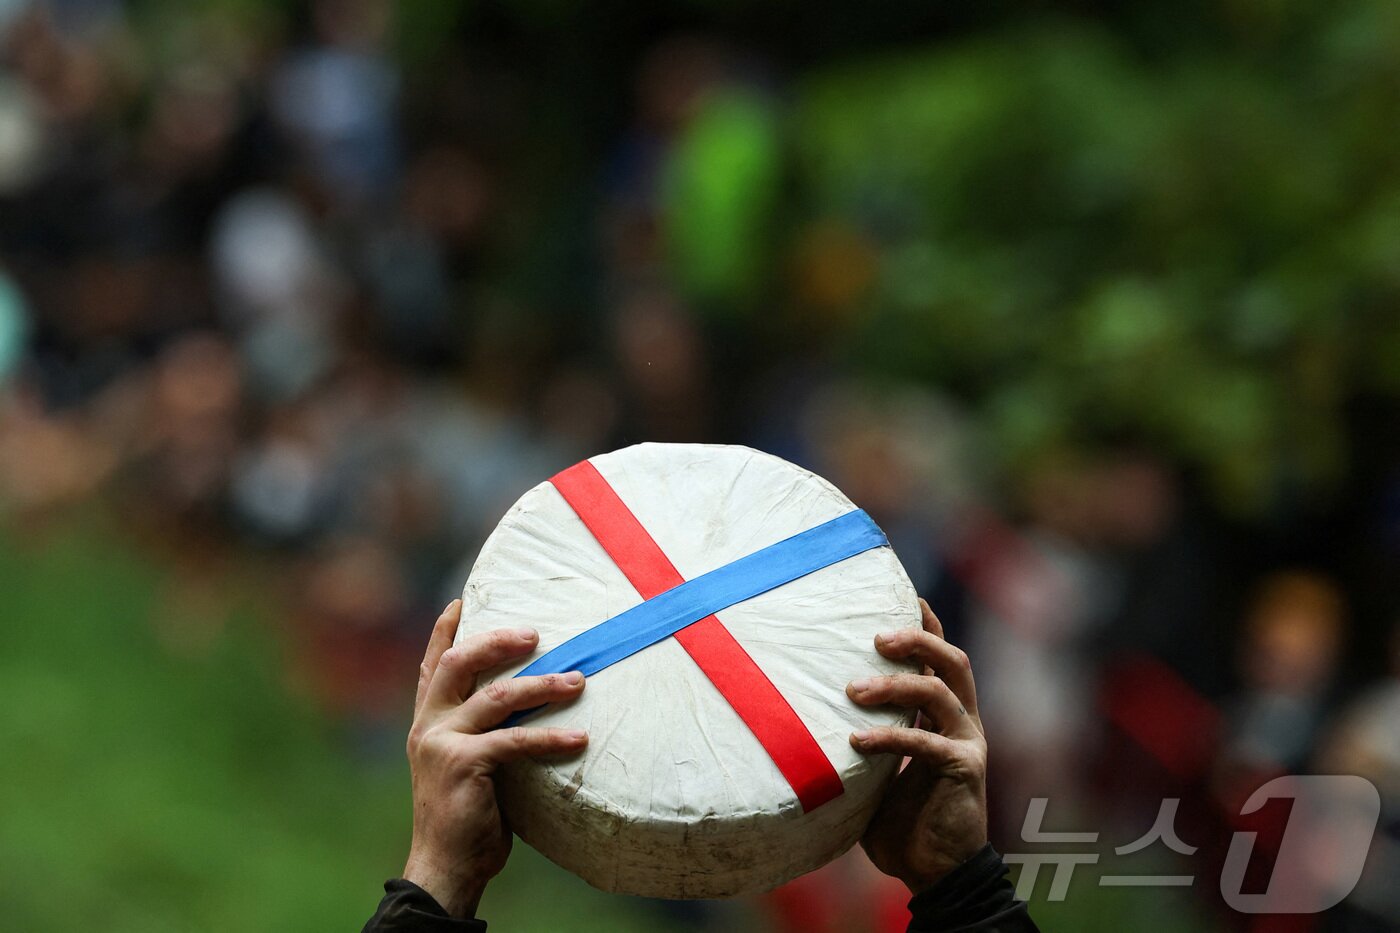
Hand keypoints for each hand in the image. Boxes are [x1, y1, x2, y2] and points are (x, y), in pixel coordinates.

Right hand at [402, 600, 588, 917]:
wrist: (446, 865)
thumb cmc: (467, 817)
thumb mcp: (465, 765)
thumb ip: (482, 732)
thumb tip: (528, 703)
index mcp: (426, 722)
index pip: (432, 665)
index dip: (445, 632)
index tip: (460, 600)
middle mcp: (428, 726)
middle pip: (458, 663)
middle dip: (496, 641)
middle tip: (535, 633)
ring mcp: (442, 743)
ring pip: (496, 696)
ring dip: (542, 685)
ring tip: (578, 681)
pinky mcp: (463, 765)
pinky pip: (516, 740)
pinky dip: (551, 737)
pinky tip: (580, 739)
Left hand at [849, 598, 988, 892]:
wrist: (935, 873)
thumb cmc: (901, 820)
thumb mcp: (876, 769)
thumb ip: (863, 733)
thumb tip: (805, 706)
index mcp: (947, 714)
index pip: (941, 657)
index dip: (926, 623)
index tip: (901, 595)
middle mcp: (964, 721)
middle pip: (952, 661)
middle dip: (918, 639)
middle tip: (876, 637)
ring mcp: (968, 743)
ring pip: (940, 692)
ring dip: (895, 684)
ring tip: (852, 690)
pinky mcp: (965, 770)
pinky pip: (925, 741)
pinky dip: (888, 735)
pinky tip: (855, 741)